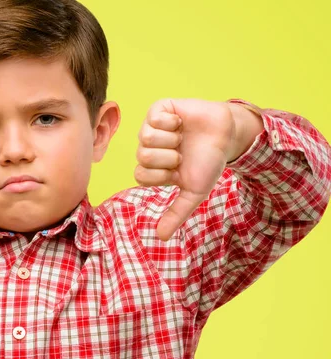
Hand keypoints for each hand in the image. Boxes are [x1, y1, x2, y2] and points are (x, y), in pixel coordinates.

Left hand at [135, 98, 236, 241]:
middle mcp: (149, 148)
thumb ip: (176, 214)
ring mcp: (152, 128)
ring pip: (146, 138)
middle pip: (142, 157)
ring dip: (171, 140)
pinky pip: (153, 117)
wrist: (227, 136)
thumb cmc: (209, 163)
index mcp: (152, 168)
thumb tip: (161, 238)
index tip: (178, 170)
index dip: (162, 174)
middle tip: (182, 153)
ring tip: (182, 138)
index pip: (141, 175)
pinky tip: (181, 123)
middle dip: (169, 157)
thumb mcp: (194, 192)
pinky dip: (172, 122)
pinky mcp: (160, 109)